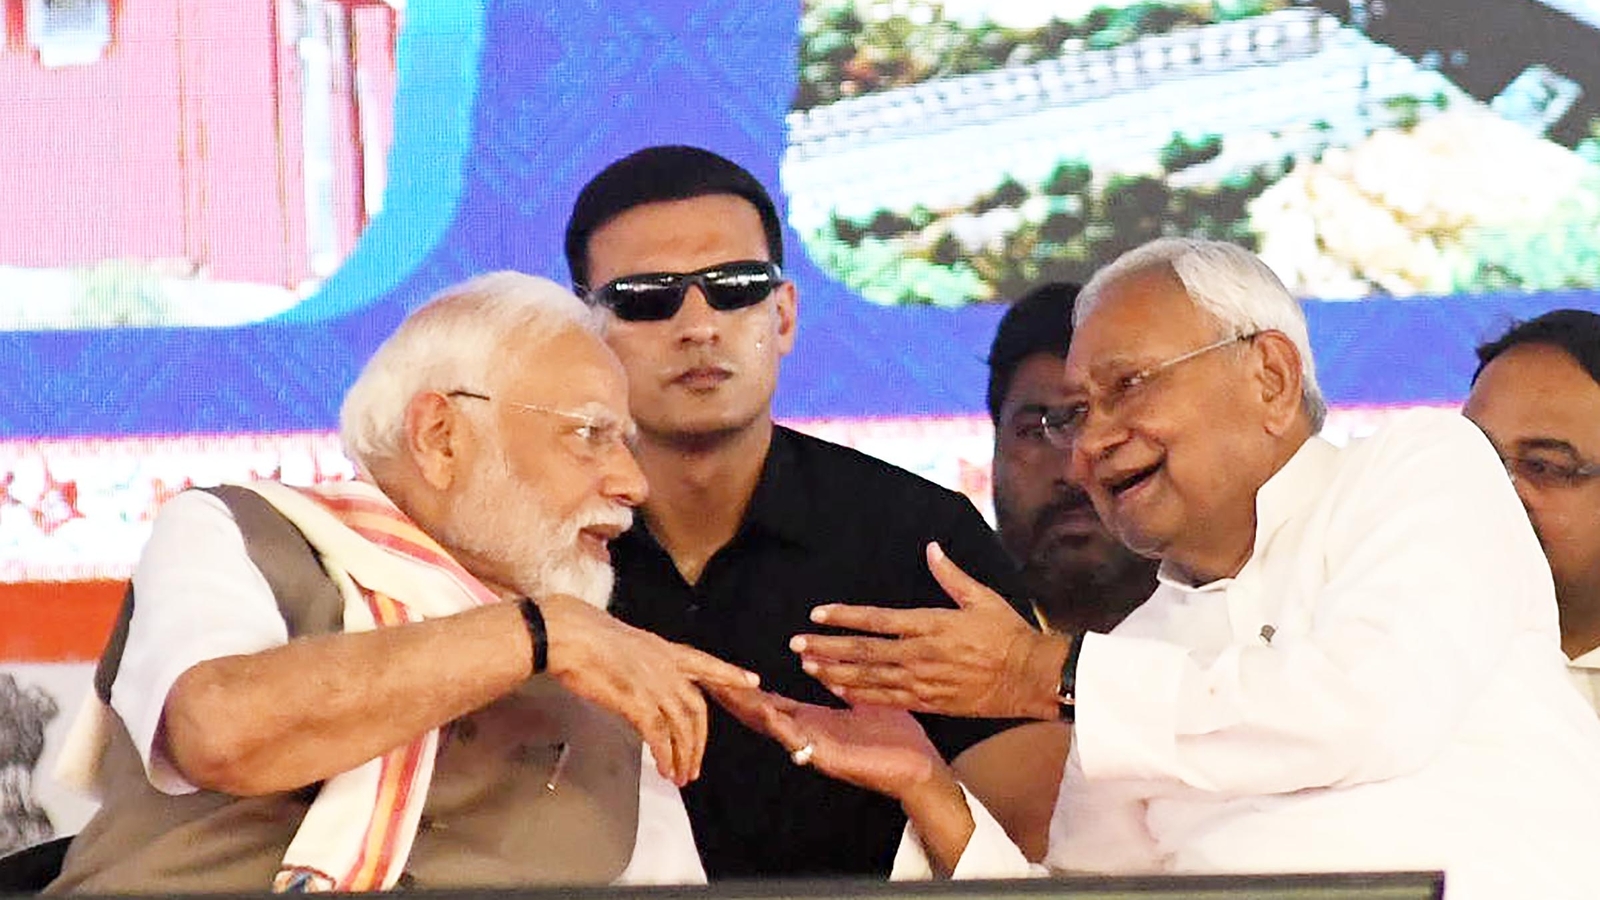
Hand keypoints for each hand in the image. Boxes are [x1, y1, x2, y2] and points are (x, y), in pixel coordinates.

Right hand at [536, 593, 758, 785]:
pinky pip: (659, 735)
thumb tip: (645, 682)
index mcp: (665, 650)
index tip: (752, 681)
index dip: (729, 674)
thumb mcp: (627, 644)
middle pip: (697, 709)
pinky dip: (665, 755)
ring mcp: (654, 684)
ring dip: (684, 756)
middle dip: (699, 742)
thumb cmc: (585, 635)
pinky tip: (664, 769)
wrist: (566, 634)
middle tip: (696, 767)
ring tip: (681, 777)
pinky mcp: (636, 701)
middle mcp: (666, 667)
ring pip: (682, 727)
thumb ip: (644, 664)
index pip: (706, 663)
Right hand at [707, 687, 978, 877]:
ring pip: (774, 728)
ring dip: (750, 710)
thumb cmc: (894, 736)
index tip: (723, 673)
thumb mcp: (861, 699)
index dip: (748, 689)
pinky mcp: (828, 758)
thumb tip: (815, 655)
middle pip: (763, 715)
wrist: (919, 767)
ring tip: (727, 692)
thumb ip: (838, 679)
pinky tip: (767, 711)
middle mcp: (809, 734)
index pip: (772, 702)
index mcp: (815, 721)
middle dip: (737, 698)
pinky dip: (782, 726)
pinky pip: (800, 742)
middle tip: (710, 679)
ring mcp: (815, 748)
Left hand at [790, 542, 1068, 719]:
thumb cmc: (1009, 634)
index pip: (877, 619)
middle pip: (864, 651)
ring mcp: (924, 681)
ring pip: (869, 678)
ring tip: (808, 667)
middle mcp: (921, 654)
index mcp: (931, 624)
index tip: (817, 613)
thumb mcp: (982, 598)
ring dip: (836, 672)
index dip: (844, 616)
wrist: (1031, 677)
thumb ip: (951, 575)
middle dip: (827, 647)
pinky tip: (839, 691)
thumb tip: (932, 548)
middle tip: (797, 644)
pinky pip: (888, 700)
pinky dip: (860, 695)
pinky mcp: (930, 702)